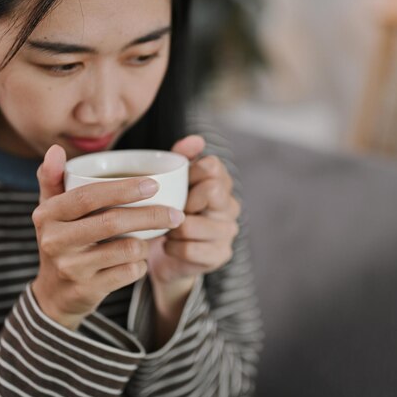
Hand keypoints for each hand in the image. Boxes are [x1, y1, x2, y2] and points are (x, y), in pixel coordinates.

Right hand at [30, 145, 184, 330]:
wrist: (55, 294)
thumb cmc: (62, 240)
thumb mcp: (52, 211)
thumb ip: (53, 178)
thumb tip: (56, 149)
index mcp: (48, 214)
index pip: (89, 196)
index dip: (124, 189)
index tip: (155, 184)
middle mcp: (55, 240)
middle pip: (112, 222)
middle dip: (151, 215)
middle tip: (176, 213)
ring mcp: (71, 267)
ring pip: (126, 249)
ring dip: (146, 243)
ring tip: (147, 239)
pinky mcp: (87, 289)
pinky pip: (129, 272)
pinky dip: (140, 264)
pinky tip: (137, 260)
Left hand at [147, 136, 240, 285]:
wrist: (166, 256)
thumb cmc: (170, 213)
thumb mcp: (172, 182)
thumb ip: (182, 158)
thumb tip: (197, 140)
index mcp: (221, 183)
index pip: (212, 166)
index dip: (191, 175)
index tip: (178, 187)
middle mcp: (231, 206)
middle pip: (211, 190)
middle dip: (184, 202)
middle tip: (171, 211)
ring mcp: (228, 232)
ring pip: (193, 224)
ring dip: (172, 228)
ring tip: (166, 230)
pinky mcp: (220, 255)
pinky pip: (189, 248)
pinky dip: (172, 247)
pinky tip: (169, 246)